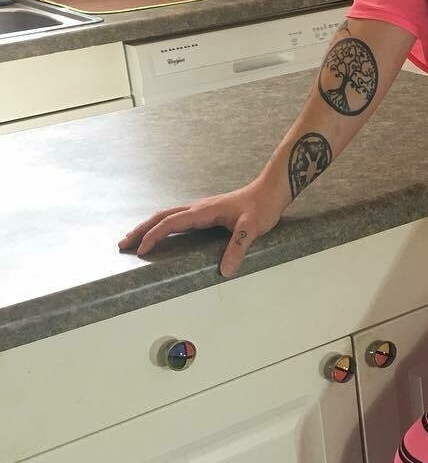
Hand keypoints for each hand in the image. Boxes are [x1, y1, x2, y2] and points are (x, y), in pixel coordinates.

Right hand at [117, 181, 284, 278]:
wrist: (271, 190)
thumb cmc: (261, 207)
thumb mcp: (252, 229)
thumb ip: (238, 248)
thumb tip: (225, 271)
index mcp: (203, 212)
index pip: (171, 223)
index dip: (154, 236)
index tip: (141, 251)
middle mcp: (198, 208)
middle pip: (161, 217)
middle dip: (141, 230)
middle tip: (123, 244)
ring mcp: (201, 208)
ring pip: (167, 215)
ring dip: (149, 226)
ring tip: (134, 239)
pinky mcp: (206, 211)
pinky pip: (177, 217)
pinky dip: (163, 225)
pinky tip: (162, 233)